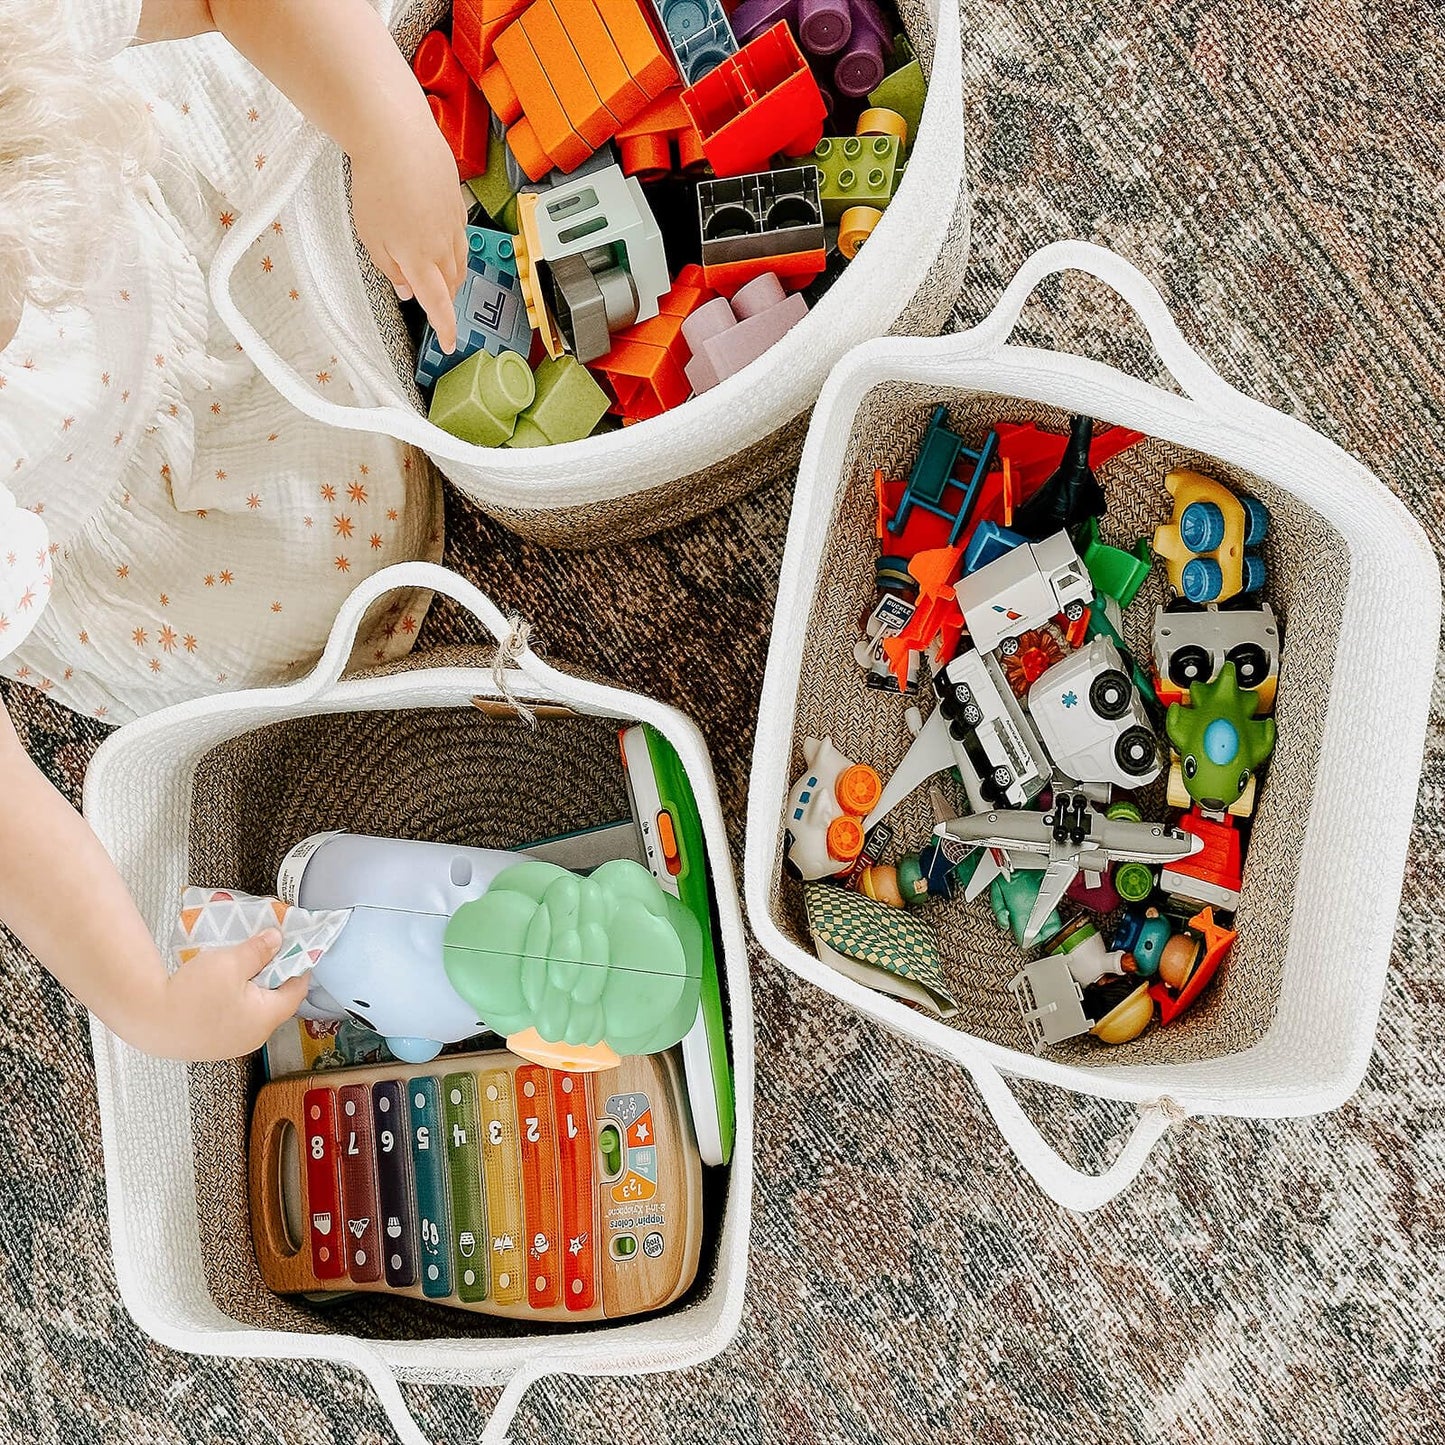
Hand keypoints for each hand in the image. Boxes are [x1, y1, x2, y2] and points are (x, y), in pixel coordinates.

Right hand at [144, 930, 310, 1061]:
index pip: (297, 992)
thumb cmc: (191, 992)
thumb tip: (277, 940)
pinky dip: (235, 1002)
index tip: (297, 949)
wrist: (145, 1019)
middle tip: (267, 954)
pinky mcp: (210, 1046)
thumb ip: (259, 951)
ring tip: (242, 967)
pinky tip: (221, 987)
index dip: (299, 968)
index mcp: (266, 1019)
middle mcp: (253, 1037)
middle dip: (274, 977)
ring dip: (252, 989)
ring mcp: (230, 1045)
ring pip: (253, 1011)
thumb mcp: (230, 962)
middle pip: (275, 1002)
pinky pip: (233, 1020)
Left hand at [350, 112, 469, 353]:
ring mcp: (453, 223)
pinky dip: (453, 247)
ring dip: (451, 275)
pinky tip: (441, 240)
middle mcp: (443, 245)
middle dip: (446, 298)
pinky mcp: (456, 202)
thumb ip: (391, 269)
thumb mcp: (371, 237)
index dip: (445, 327)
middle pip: (452, 284)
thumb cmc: (377, 185)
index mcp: (420, 259)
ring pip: (459, 260)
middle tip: (436, 306)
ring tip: (439, 277)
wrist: (396, 135)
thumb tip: (408, 290)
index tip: (449, 343)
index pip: (438, 304)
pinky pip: (460, 234)